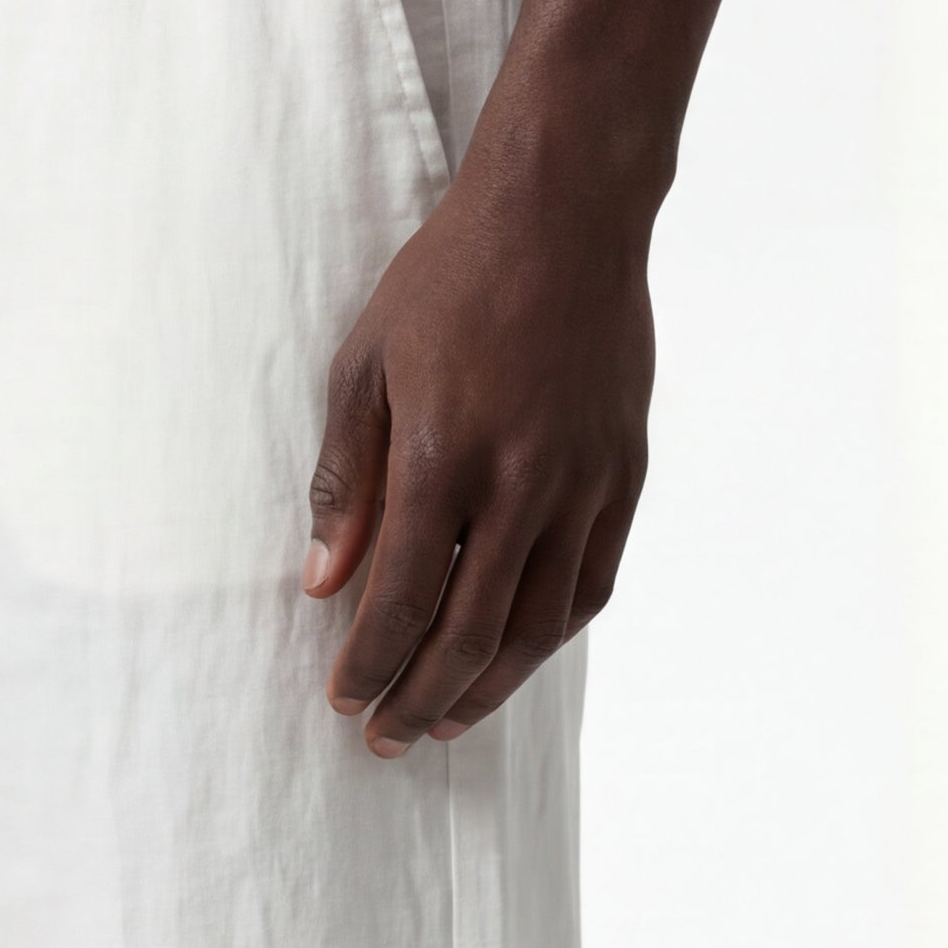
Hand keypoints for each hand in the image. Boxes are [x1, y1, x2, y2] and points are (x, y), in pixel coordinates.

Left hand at [302, 151, 651, 755]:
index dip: (370, 663)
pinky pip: (591, 584)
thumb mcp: (364, 366)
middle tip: (387, 738)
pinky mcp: (625, 472)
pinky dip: (551, 635)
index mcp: (443, 455)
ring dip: (489, 687)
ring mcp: (583, 482)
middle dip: (421, 700)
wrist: (567, 210)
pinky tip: (517, 655)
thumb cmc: (450, 278)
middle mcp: (522, 482)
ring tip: (447, 718)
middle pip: (470, 634)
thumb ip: (344, 482)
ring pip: (539, 627)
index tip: (344, 699)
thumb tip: (321, 584)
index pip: (401, 599)